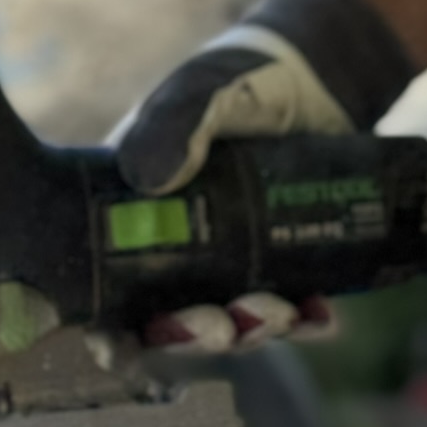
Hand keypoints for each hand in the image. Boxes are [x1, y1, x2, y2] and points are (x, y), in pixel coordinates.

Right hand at [110, 0, 412, 350]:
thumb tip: (149, 181)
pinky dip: (304, 320)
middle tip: (221, 325)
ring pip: (231, 319)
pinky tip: (321, 317)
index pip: (105, 286)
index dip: (104, 328)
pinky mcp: (284, 260)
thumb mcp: (201, 93)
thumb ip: (174, 123)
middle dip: (193, 334)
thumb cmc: (242, 77)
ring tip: (281, 314)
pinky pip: (291, 306)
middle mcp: (178, 245)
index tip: (117, 350)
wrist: (322, 76)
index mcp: (134, 210)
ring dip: (252, 330)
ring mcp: (233, 258)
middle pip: (169, 316)